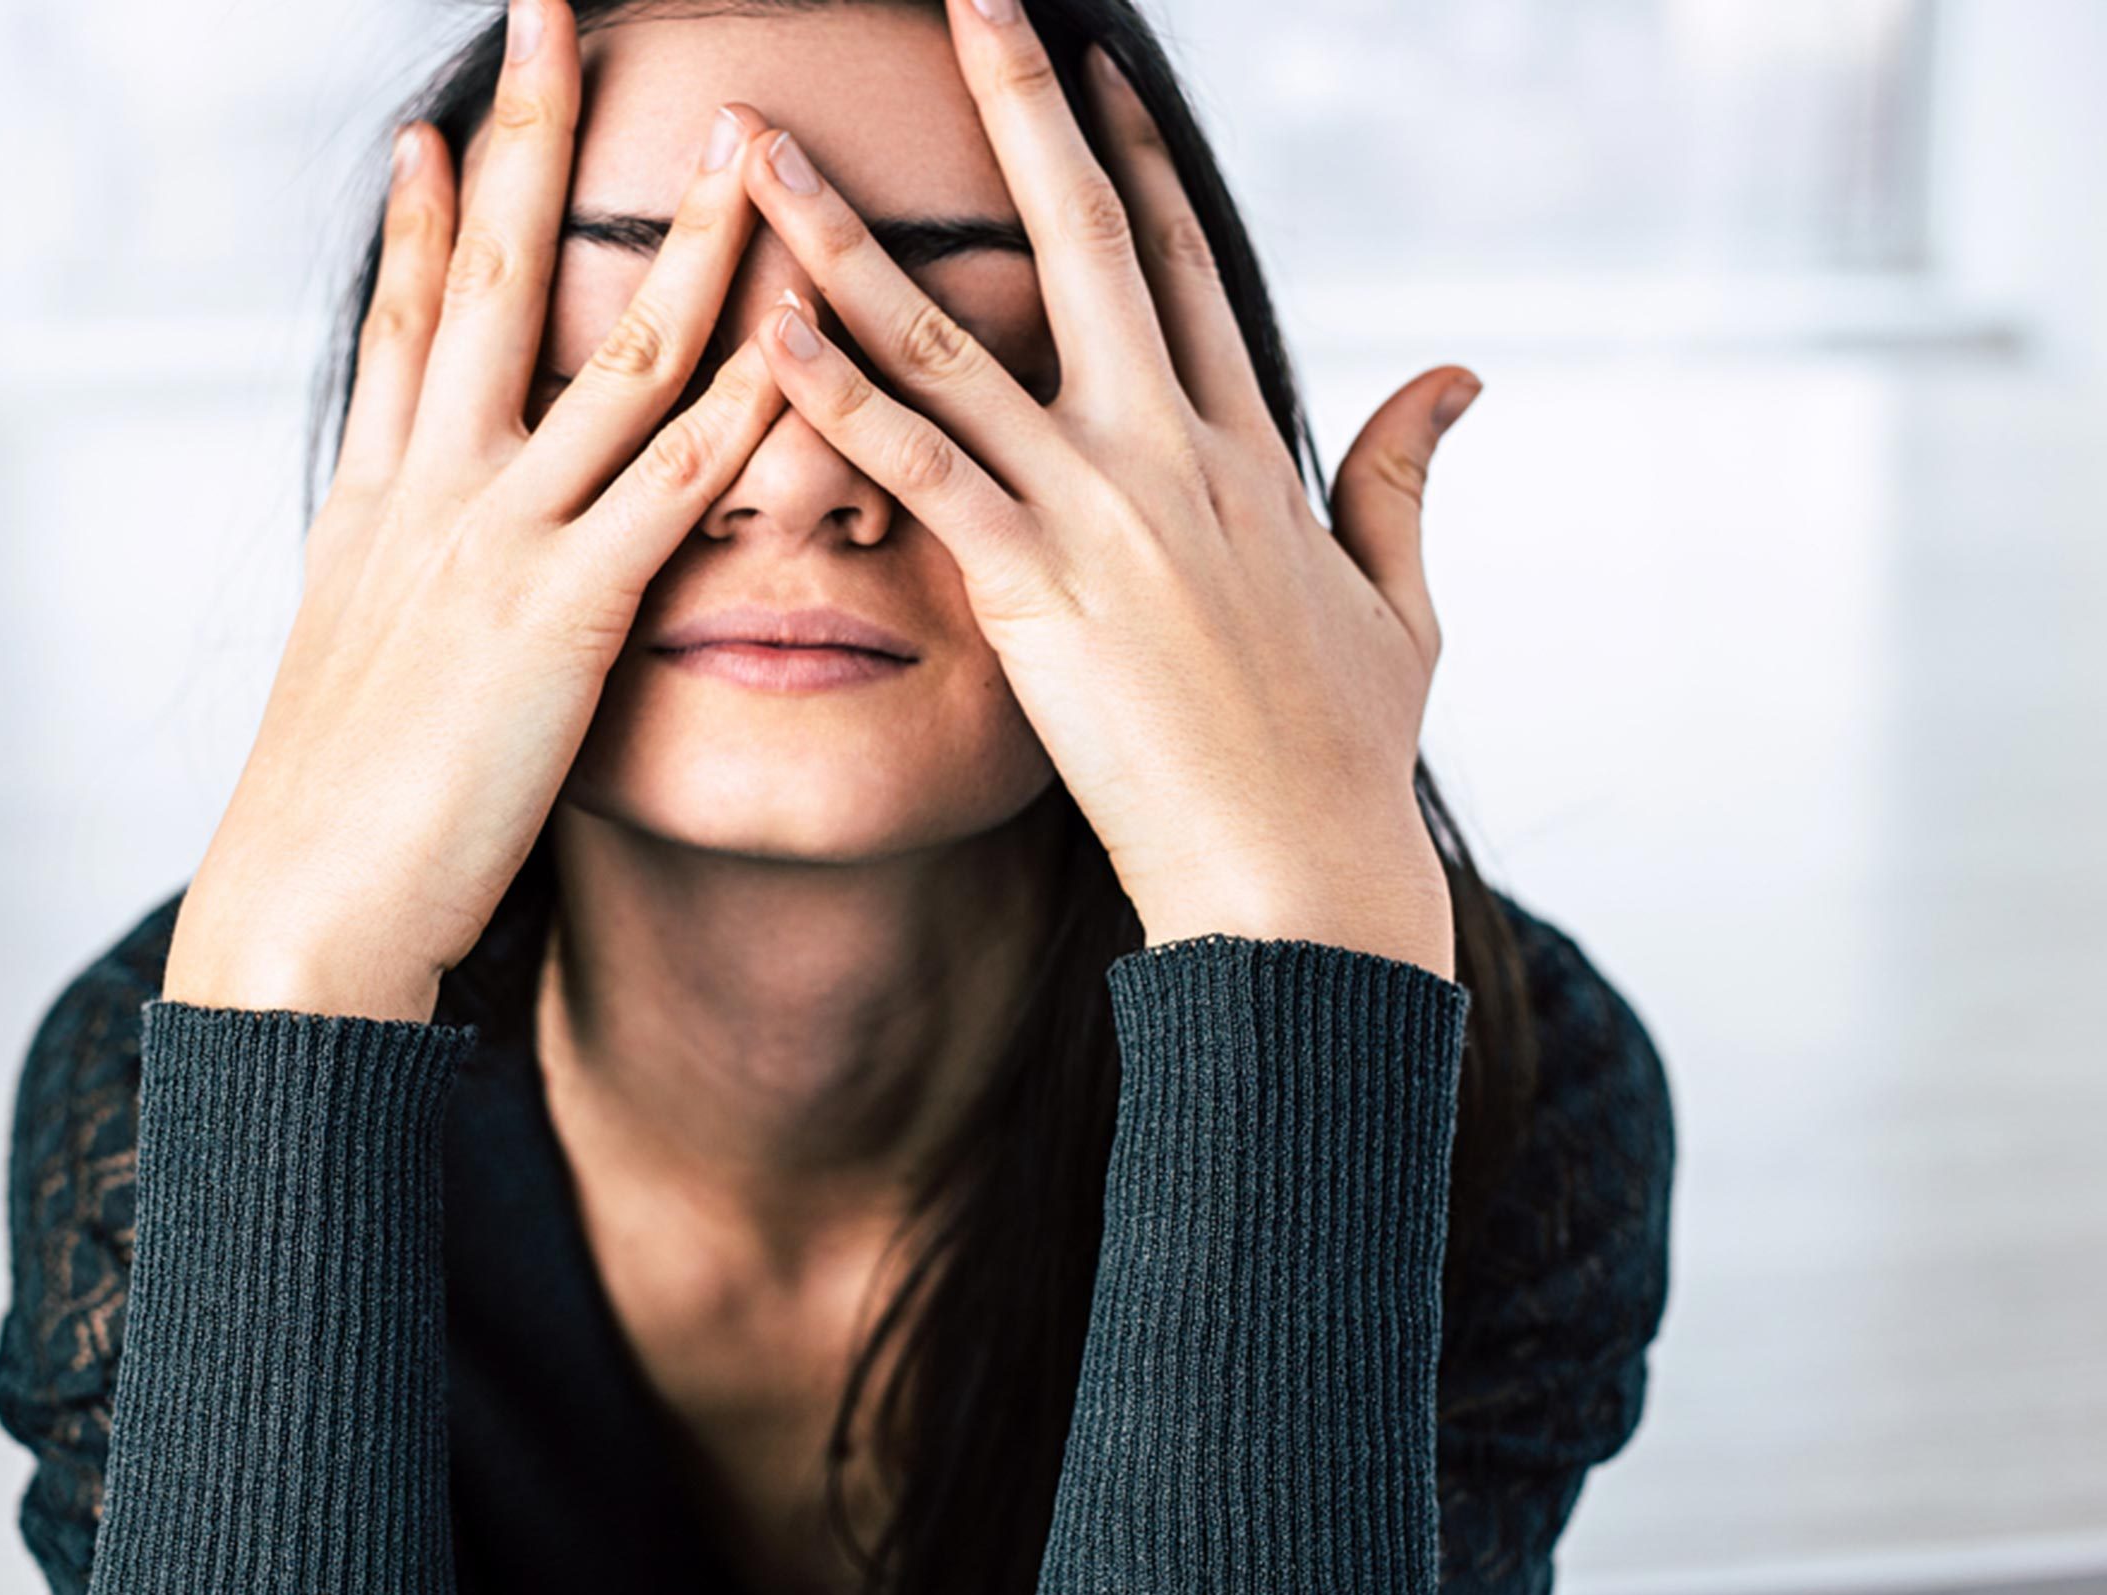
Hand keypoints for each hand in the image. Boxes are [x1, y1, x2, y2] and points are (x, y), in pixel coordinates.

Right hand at [162, 2, 789, 1020]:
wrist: (308, 909)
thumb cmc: (335, 818)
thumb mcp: (353, 674)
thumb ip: (396, 596)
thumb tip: (409, 575)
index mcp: (374, 505)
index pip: (405, 324)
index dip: (426, 216)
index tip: (446, 124)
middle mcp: (431, 492)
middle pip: (490, 281)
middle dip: (527, 141)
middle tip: (555, 21)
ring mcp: (499, 541)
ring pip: (608, 356)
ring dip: (685, 241)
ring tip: (737, 138)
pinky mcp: (567, 615)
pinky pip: (674, 485)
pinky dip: (743, 406)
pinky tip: (797, 335)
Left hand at [722, 0, 1474, 977]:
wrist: (1304, 875)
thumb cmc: (1342, 758)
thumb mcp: (1398, 602)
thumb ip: (1404, 476)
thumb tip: (1460, 373)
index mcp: (1248, 450)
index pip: (1182, 268)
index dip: (1131, 159)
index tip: (1089, 69)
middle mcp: (1170, 449)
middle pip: (1082, 244)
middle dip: (1019, 110)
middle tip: (966, 2)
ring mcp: (1100, 508)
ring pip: (956, 341)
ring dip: (851, 238)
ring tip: (768, 150)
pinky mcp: (1035, 587)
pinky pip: (921, 471)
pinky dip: (840, 399)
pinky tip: (766, 330)